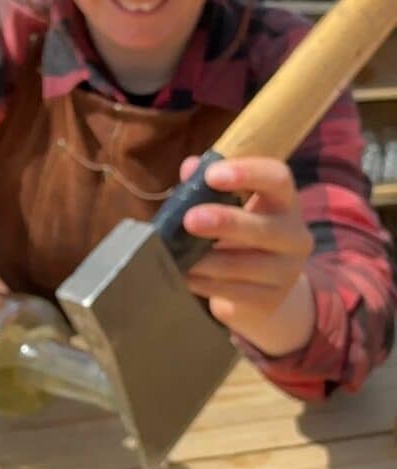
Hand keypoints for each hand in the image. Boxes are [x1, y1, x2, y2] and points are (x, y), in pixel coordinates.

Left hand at [182, 156, 315, 355]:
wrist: (259, 287)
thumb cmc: (237, 233)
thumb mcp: (225, 204)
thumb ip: (206, 184)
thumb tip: (190, 167)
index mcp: (284, 201)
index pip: (278, 178)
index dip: (247, 173)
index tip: (211, 175)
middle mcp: (294, 235)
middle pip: (265, 228)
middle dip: (225, 222)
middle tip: (190, 219)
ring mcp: (286, 272)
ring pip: (243, 266)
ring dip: (205, 260)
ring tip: (175, 255)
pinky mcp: (270, 301)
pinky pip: (233, 293)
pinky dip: (204, 284)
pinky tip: (185, 277)